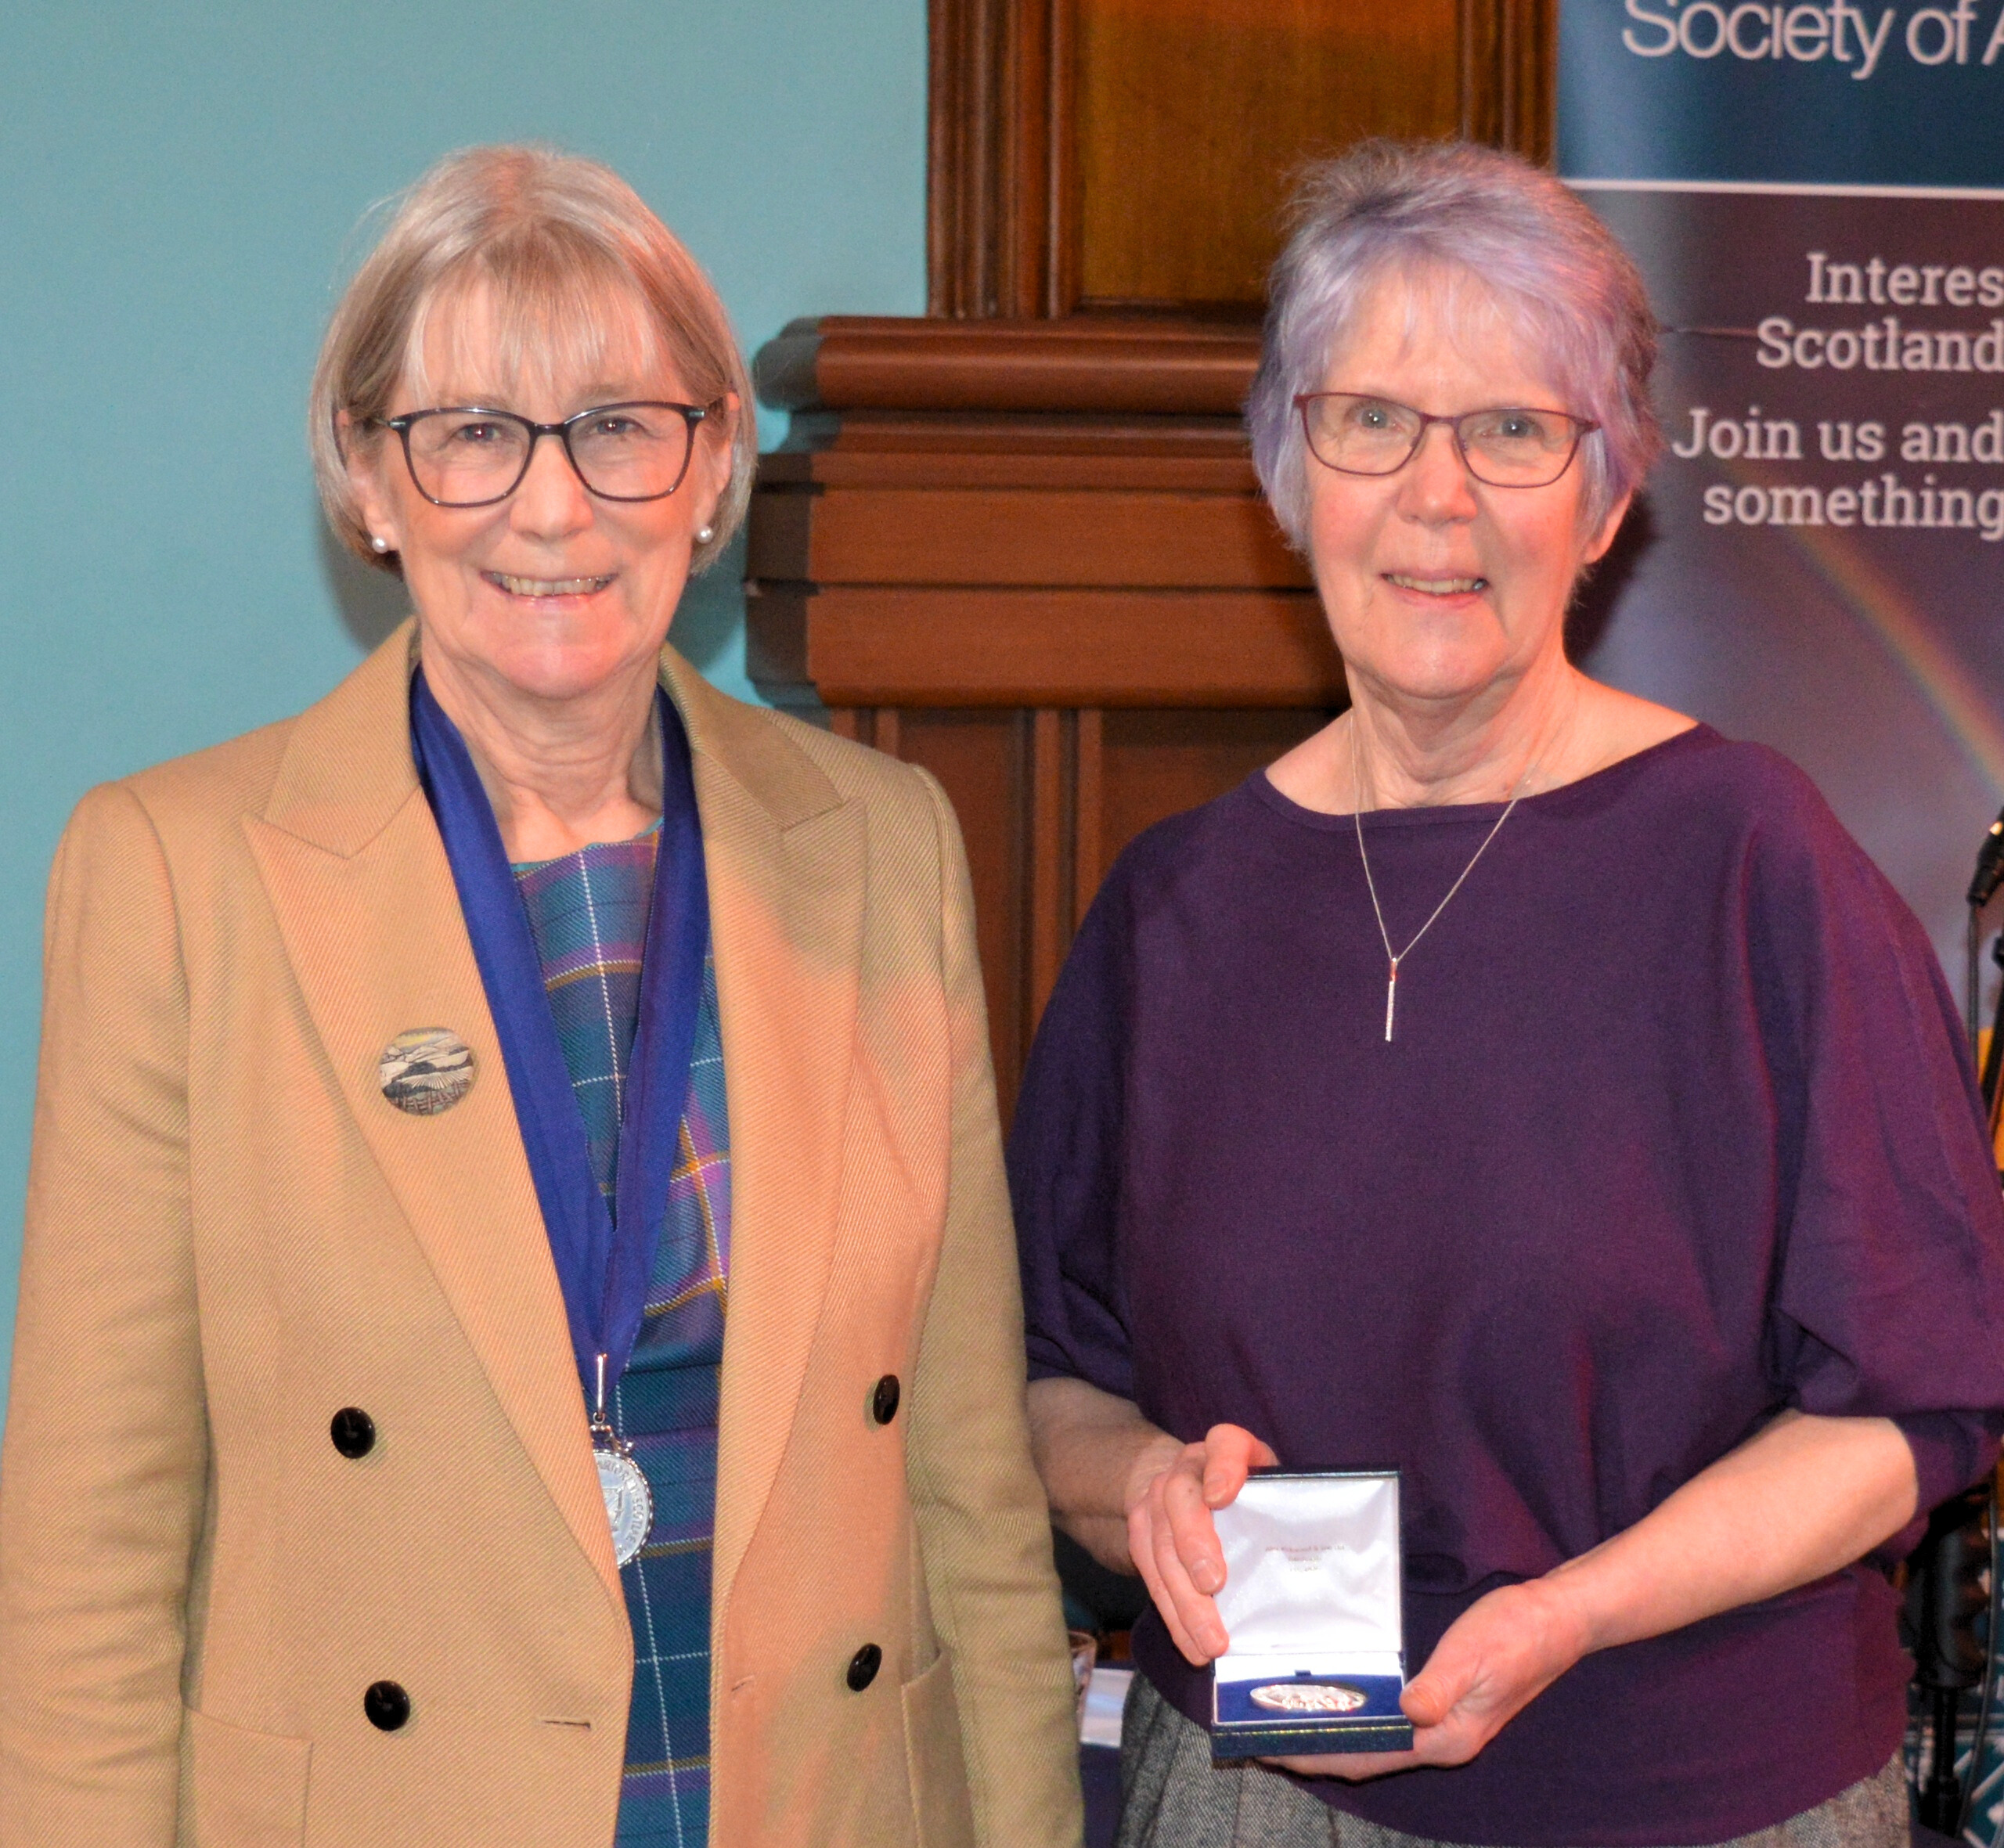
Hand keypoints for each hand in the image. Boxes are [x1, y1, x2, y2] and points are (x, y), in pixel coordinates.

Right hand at [1124, 1423, 1278, 1664]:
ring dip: (1185, 1597)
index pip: (1225, 1444)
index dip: (1222, 1467)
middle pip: (1181, 1499)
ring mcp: (1156, 1501)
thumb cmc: (1248, 1492)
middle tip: (1212, 1584)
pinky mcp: (1140, 1534)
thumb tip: (1331, 1559)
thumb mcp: (1271, 1483)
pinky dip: (1173, 1614)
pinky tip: (1193, 1645)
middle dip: (1194, 1541)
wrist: (1187, 1481)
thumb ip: (1290, 1505)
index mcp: (1225, 1448)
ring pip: (1161, 1546)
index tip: (1222, 1495)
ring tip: (1211, 1641)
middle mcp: (1185, 1469)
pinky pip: (1151, 1575)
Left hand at [1267, 1575, 1590, 1779]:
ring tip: (1283, 1720)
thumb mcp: (1474, 1653)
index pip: (1369, 1756)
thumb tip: (1405, 1712)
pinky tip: (1333, 1699)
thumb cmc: (1517, 1631)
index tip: (1273, 1747)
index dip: (1318, 1754)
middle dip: (1313, 1750)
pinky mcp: (1443, 1706)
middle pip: (1365, 1756)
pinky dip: (1356, 1717)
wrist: (1558, 1618)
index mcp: (1447, 1737)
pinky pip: (1388, 1722)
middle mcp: (1441, 1740)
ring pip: (1375, 1741)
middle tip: (1260, 1735)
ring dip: (1331, 1735)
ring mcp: (1443, 1725)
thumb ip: (1440, 1687)